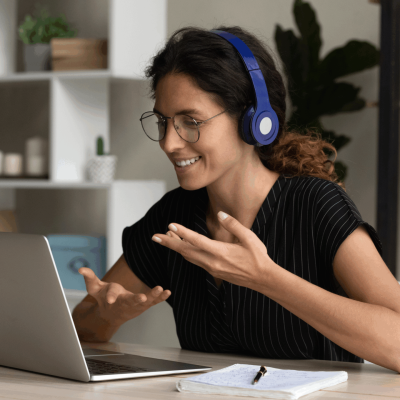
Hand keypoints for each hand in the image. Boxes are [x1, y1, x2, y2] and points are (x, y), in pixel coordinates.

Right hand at [78, 267, 170, 323]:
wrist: (112, 314)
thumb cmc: (104, 298)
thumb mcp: (95, 288)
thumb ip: (90, 278)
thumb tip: (81, 269)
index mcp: (113, 298)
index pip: (111, 295)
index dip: (111, 296)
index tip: (111, 299)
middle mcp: (125, 302)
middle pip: (131, 300)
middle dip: (137, 299)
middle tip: (143, 298)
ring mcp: (136, 305)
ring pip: (146, 301)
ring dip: (154, 296)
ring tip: (161, 290)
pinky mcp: (144, 304)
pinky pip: (154, 301)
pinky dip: (161, 297)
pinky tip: (168, 292)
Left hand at [152, 211, 276, 291]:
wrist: (262, 278)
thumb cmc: (257, 257)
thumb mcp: (249, 237)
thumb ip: (233, 225)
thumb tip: (220, 214)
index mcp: (220, 252)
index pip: (197, 240)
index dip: (182, 233)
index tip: (170, 226)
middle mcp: (212, 262)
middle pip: (185, 251)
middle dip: (169, 243)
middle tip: (155, 236)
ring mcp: (211, 268)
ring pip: (188, 257)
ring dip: (176, 247)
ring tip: (165, 238)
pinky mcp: (213, 271)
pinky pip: (195, 261)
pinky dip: (186, 252)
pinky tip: (183, 247)